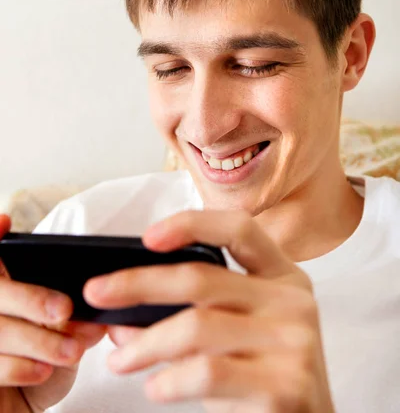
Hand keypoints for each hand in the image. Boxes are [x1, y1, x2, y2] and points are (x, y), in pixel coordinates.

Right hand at [0, 215, 105, 412]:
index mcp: (3, 285)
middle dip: (30, 298)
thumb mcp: (60, 330)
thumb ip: (69, 312)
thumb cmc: (41, 359)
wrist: (21, 406)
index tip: (6, 222)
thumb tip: (96, 305)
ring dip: (37, 340)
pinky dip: (20, 366)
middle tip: (64, 310)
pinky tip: (43, 370)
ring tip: (72, 350)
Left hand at [84, 209, 334, 411]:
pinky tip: (155, 388)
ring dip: (145, 343)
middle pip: (201, 277)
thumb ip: (192, 314)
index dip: (192, 224)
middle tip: (98, 293)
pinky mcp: (285, 383)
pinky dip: (170, 381)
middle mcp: (293, 300)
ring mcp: (293, 341)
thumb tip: (124, 313)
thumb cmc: (263, 375)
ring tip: (119, 360)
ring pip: (196, 326)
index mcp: (283, 276)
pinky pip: (208, 372)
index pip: (239, 229)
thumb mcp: (238, 331)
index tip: (147, 236)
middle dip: (138, 283)